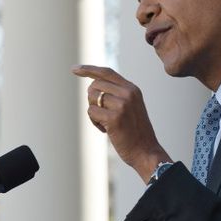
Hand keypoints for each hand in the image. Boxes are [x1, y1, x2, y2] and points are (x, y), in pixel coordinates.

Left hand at [72, 64, 170, 182]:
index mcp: (132, 88)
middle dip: (92, 99)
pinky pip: (91, 112)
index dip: (89, 69)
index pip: (106, 72)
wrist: (146, 151)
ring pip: (92, 98)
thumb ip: (117, 94)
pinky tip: (106, 130)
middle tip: (102, 114)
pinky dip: (94, 122)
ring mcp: (122, 104)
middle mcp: (128, 93)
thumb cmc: (135, 132)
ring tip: (106, 123)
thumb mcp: (131, 106)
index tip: (74, 69)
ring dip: (94, 112)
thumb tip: (92, 86)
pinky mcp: (114, 117)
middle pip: (95, 85)